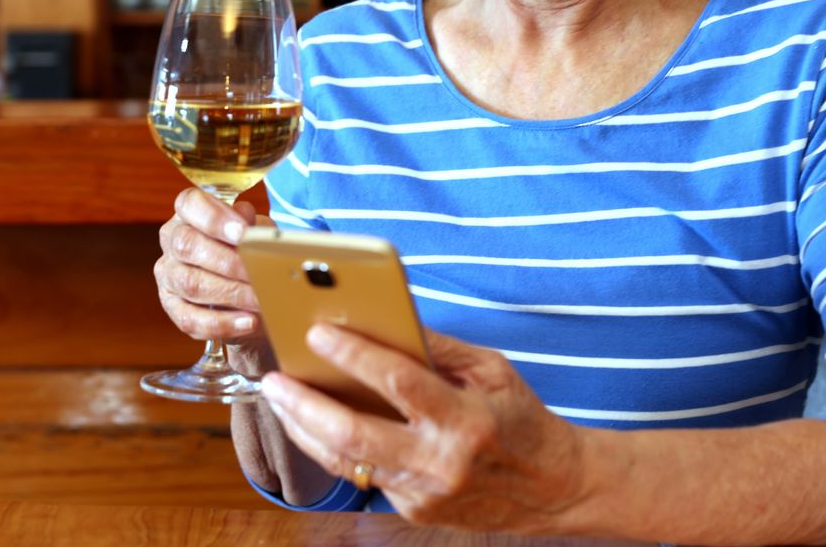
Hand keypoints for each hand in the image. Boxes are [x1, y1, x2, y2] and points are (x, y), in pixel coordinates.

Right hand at [154, 188, 274, 370]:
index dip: (214, 217)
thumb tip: (248, 219)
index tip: (242, 232)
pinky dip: (222, 323)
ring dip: (230, 294)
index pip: (190, 204)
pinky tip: (247, 322)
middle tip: (259, 273)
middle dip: (228, 261)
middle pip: (187, 245)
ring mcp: (168, 274)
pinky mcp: (171, 306)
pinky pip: (190, 319)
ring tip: (260, 301)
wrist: (248, 295)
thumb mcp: (258, 235)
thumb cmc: (250, 254)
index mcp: (189, 213)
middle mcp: (172, 239)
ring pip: (190, 283)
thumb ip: (254, 225)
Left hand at [260, 325, 589, 533]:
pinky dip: (332, 447)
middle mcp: (441, 461)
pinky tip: (312, 424)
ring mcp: (424, 493)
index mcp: (465, 418)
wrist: (554, 490)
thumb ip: (437, 348)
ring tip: (280, 399)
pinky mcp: (414, 511)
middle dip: (305, 405)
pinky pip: (362, 476)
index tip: (317, 331)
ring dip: (305, 429)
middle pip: (355, 435)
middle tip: (274, 379)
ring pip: (347, 462)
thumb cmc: (520, 419)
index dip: (353, 354)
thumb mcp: (491, 370)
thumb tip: (384, 318)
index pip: (398, 381)